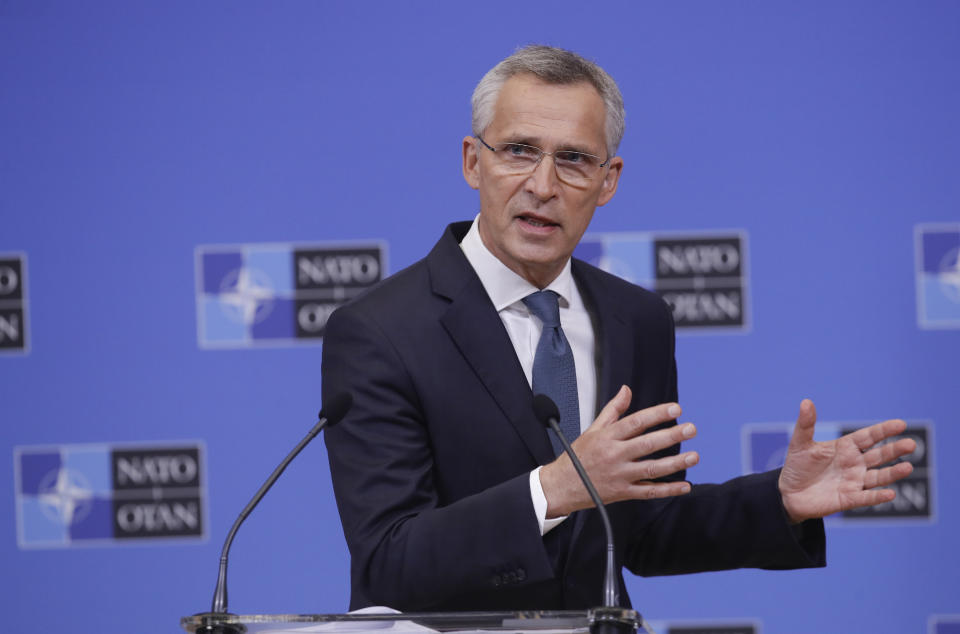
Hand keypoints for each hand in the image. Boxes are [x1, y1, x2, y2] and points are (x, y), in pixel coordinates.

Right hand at [539, 385, 698, 517]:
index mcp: (608, 437)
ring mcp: (619, 475)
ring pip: (651, 469)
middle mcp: (614, 455)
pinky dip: (667, 490)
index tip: (676, 409)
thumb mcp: (593, 429)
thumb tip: (627, 390)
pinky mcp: (622, 493)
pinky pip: (648, 492)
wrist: (561, 486)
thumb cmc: (578, 457)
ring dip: (674, 463)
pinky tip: (684, 486)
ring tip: (694, 456)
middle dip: (671, 436)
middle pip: (646, 444)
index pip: (636, 422)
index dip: (656, 414)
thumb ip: (613, 410)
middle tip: (691, 429)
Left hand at [778, 399, 915, 522]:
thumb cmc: (797, 466)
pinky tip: (889, 493)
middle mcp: (854, 464)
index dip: (884, 430)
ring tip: (907, 467)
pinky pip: (865, 498)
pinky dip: (877, 496)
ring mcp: (853, 482)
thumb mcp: (800, 443)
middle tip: (911, 444)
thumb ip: (806, 424)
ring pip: (878, 477)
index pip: (868, 437)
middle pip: (879, 455)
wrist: (789, 493)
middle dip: (894, 450)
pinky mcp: (848, 499)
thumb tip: (806, 402)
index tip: (901, 424)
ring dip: (892, 473)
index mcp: (845, 448)